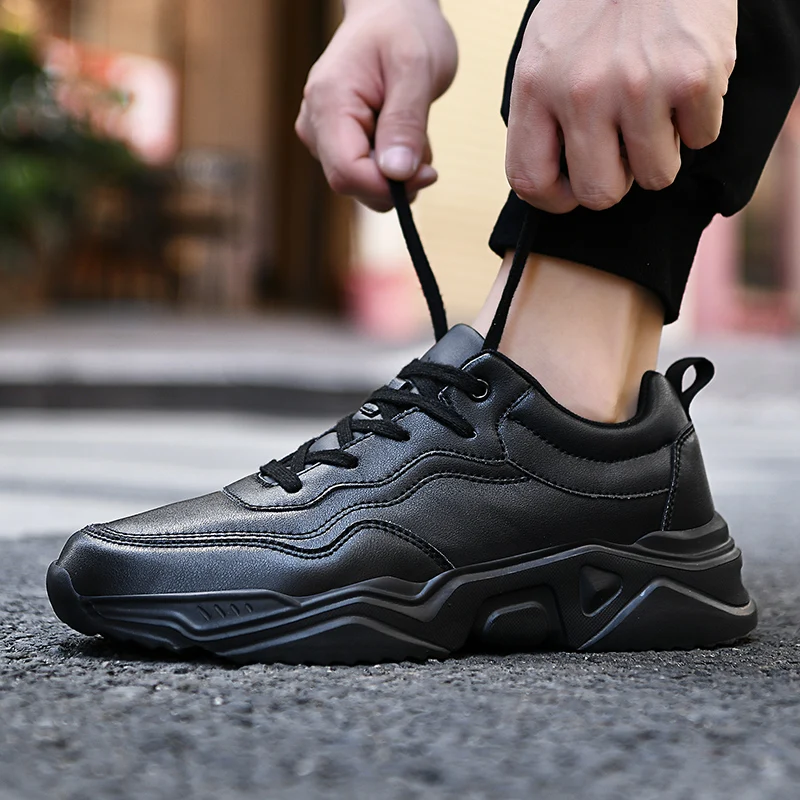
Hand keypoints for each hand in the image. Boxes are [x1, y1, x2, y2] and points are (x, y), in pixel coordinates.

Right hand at [295, 0, 457, 210]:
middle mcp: (315, 124)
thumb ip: (405, 122)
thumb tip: (396, 174)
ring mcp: (322, 135)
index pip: (348, 173)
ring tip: (412, 128)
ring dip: (396, 172)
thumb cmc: (405, 30)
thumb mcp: (416, 68)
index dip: (387, 186)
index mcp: (329, 102)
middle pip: (352, 184)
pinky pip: (365, 174)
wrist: (391, 10)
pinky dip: (390, 165)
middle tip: (426, 150)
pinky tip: (400, 133)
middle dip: (394, 181)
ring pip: (360, 184)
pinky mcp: (335, 143)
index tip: (428, 173)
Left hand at [506, 0, 737, 212]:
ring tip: (655, 108)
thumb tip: (552, 179)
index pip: (529, 180)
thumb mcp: (544, 52)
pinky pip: (700, 139)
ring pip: (656, 176)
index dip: (553, 200)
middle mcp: (583, 91)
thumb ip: (542, 114)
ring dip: (660, 152)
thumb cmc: (595, 3)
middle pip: (599, 193)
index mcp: (537, 85)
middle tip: (623, 151)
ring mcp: (640, 87)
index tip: (571, 192)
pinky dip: (697, 120)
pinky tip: (684, 82)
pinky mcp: (693, 77)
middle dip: (615, 182)